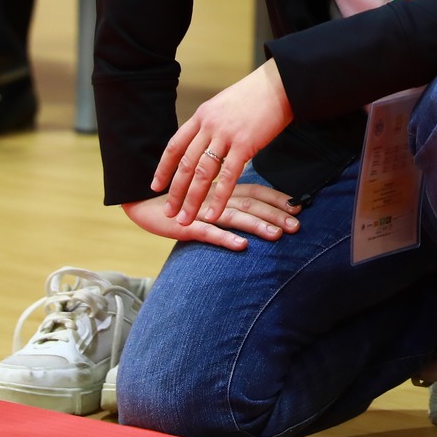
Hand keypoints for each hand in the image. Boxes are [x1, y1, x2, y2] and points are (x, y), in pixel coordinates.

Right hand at [122, 184, 300, 250]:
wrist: (137, 198)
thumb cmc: (176, 200)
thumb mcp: (205, 197)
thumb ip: (228, 198)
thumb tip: (255, 206)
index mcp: (221, 189)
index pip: (255, 191)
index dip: (277, 199)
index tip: (299, 207)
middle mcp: (214, 198)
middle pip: (251, 204)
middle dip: (276, 214)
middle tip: (297, 225)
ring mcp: (200, 212)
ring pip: (234, 216)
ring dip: (257, 225)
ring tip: (278, 235)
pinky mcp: (184, 226)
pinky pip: (207, 232)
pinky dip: (225, 238)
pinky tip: (242, 246)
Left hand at [152, 59, 293, 227]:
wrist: (279, 84)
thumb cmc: (256, 95)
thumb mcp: (225, 105)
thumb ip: (214, 123)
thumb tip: (209, 141)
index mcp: (202, 116)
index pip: (175, 146)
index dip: (164, 168)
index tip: (155, 186)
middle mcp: (208, 126)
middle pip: (186, 164)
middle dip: (175, 192)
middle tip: (168, 212)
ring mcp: (225, 135)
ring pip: (202, 174)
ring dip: (192, 200)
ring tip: (185, 220)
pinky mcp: (244, 144)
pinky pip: (228, 176)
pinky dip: (219, 198)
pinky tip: (213, 214)